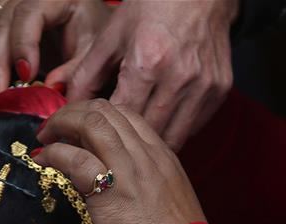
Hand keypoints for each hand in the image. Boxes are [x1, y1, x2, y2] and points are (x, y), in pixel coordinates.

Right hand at [0, 0, 110, 93]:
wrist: (84, 32)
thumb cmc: (90, 38)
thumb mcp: (93, 53)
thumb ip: (76, 70)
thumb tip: (51, 89)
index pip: (30, 13)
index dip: (23, 45)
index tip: (25, 76)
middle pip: (0, 21)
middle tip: (0, 93)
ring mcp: (8, 5)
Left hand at [34, 99, 206, 223]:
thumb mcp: (162, 198)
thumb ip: (139, 181)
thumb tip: (105, 178)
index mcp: (161, 154)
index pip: (125, 114)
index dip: (94, 113)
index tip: (75, 127)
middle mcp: (146, 153)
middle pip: (104, 110)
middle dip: (72, 112)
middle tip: (53, 128)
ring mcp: (129, 169)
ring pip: (91, 123)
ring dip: (60, 124)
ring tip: (45, 138)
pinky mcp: (110, 191)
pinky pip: (75, 158)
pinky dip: (54, 153)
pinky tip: (44, 160)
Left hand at [67, 0, 237, 149]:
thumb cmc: (153, 7)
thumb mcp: (111, 36)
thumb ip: (85, 75)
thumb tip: (65, 108)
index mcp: (148, 63)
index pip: (119, 117)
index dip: (101, 131)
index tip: (89, 137)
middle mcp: (180, 77)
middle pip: (145, 134)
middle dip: (125, 143)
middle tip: (109, 146)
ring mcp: (204, 86)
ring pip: (172, 139)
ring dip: (151, 144)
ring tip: (133, 142)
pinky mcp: (220, 91)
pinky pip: (193, 128)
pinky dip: (174, 131)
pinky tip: (159, 123)